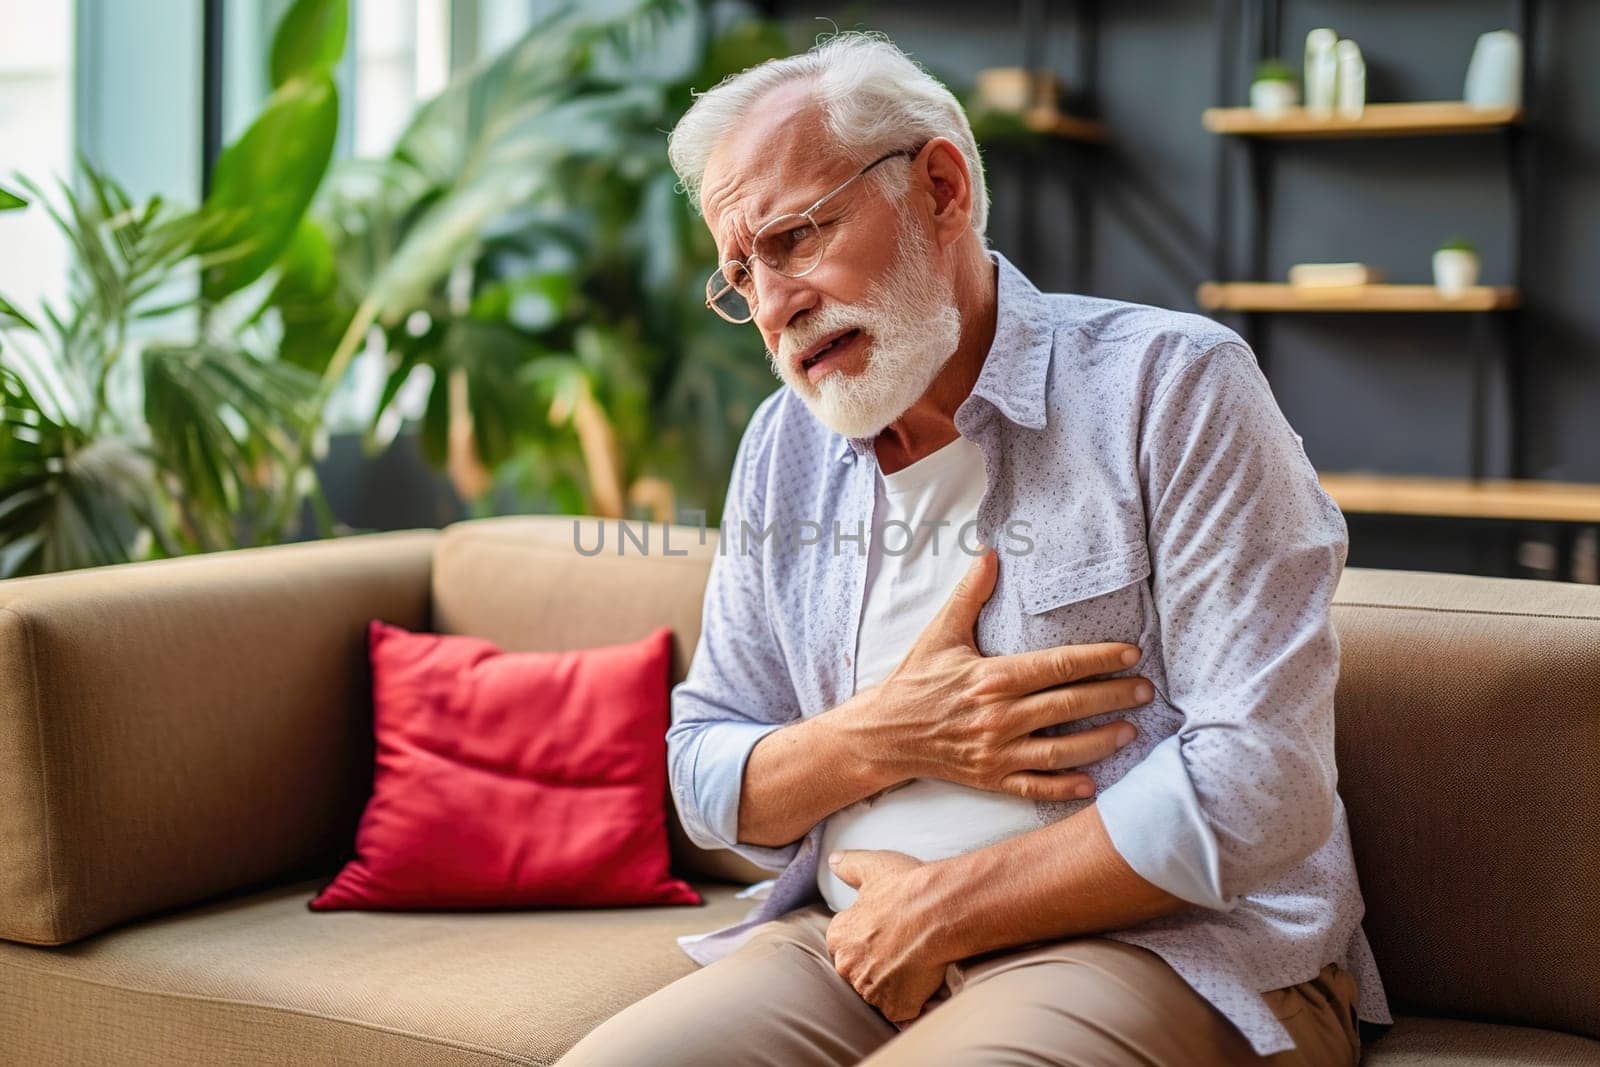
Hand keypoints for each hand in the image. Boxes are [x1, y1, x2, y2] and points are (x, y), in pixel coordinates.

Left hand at [825, 849, 950, 1026]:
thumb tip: (833, 860)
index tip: (888, 933)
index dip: (869, 940)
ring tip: (920, 965)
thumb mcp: (874, 866)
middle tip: (906, 949)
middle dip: (878, 965)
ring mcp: (870, 990)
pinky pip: (901, 1012)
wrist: (940, 910)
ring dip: (896, 984)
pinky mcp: (894, 1007)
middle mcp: (848, 966)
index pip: (846, 945)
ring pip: (879, 992)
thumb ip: (849, 865)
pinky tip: (928, 987)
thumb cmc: (907, 887)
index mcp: (839, 935)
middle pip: (860, 972)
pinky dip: (913, 1004)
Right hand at [870, 548, 1153, 801]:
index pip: (1058, 665)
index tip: (1130, 653)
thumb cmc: (915, 680)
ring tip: (1130, 730)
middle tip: (1145, 690)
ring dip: (1101, 741)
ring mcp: (996, 751)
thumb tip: (990, 552)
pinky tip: (1093, 782)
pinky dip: (1065, 786)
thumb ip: (969, 594)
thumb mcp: (940, 633)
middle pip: (1069, 706)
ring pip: (1061, 751)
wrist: (883, 733)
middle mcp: (999, 717)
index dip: (1098, 659)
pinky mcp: (990, 778)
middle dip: (1113, 697)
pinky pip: (1035, 786)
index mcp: (992, 678)